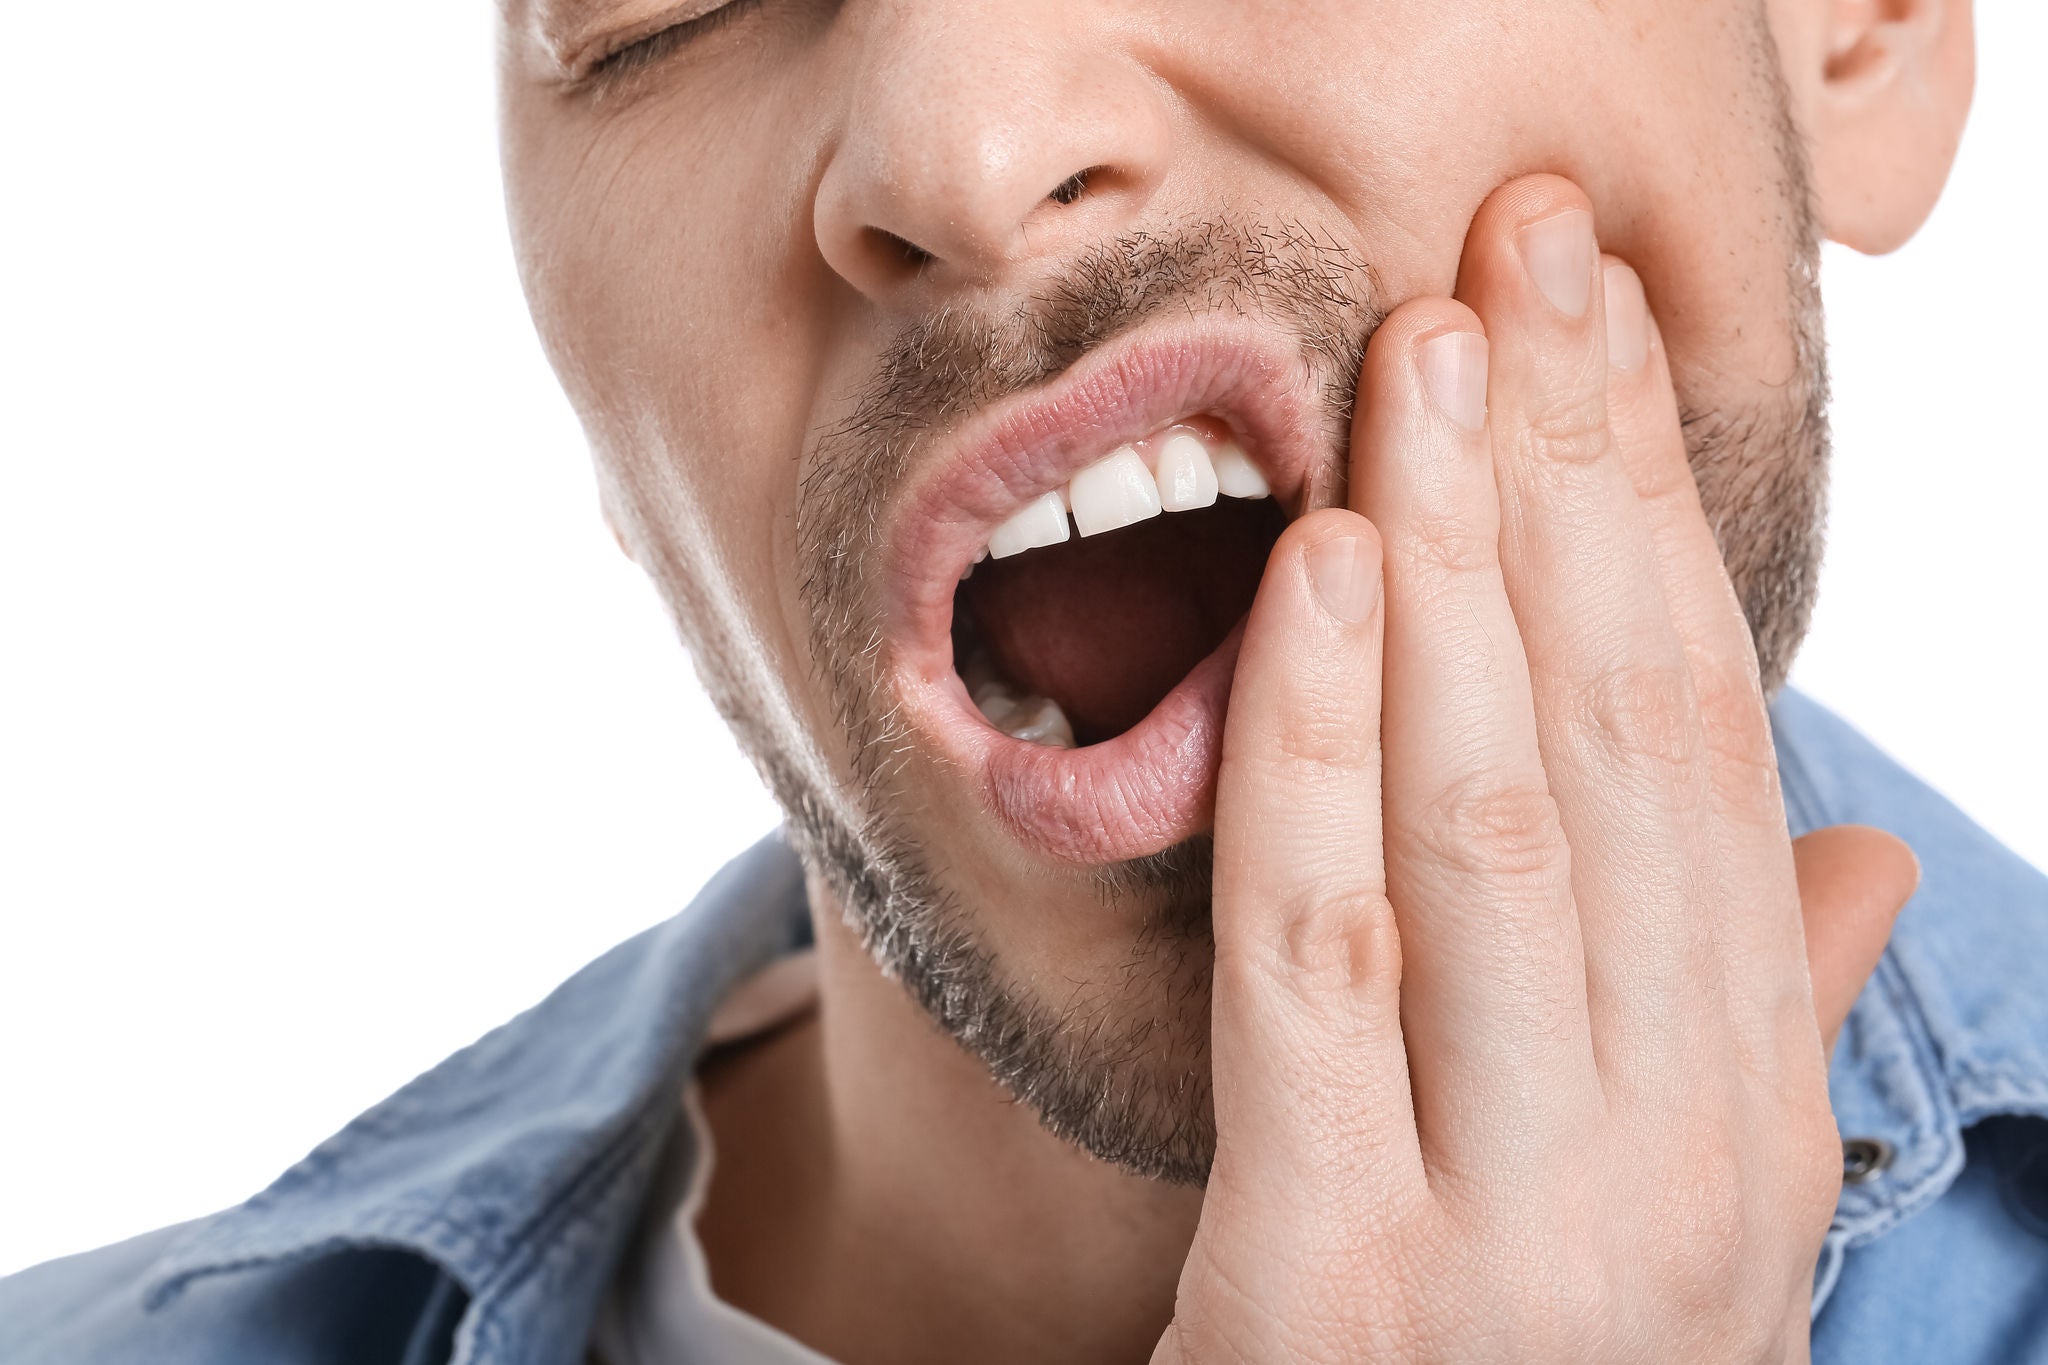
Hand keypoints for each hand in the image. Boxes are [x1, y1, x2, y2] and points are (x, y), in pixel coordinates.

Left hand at [1162, 176, 1918, 1363]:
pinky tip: (1326, 572)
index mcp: (1747, 1110)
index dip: (1653, 516)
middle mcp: (1677, 1160)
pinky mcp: (1332, 1290)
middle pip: (1620, 744)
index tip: (1600, 325)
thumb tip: (1862, 851)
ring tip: (1431, 355)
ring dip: (1467, 563)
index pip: (1707, 749)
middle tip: (1524, 251)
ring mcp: (1520, 1229)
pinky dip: (1316, 750)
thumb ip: (1753, 1023)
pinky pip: (1324, 963)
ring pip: (1493, 820)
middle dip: (1574, 478)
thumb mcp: (1659, 1206)